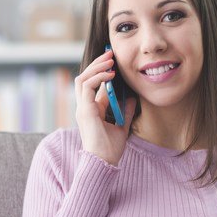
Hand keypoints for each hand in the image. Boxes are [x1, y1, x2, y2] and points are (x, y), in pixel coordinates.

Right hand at [74, 49, 136, 166]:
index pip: (92, 85)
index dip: (102, 72)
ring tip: (110, 60)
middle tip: (110, 54)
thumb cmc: (110, 149)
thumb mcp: (122, 125)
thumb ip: (126, 110)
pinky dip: (98, 77)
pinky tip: (111, 74)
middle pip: (84, 78)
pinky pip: (87, 86)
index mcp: (91, 110)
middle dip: (97, 64)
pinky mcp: (84, 110)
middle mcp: (84, 107)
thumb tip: (133, 97)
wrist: (103, 162)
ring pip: (82, 79)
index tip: (114, 62)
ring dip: (96, 67)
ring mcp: (82, 108)